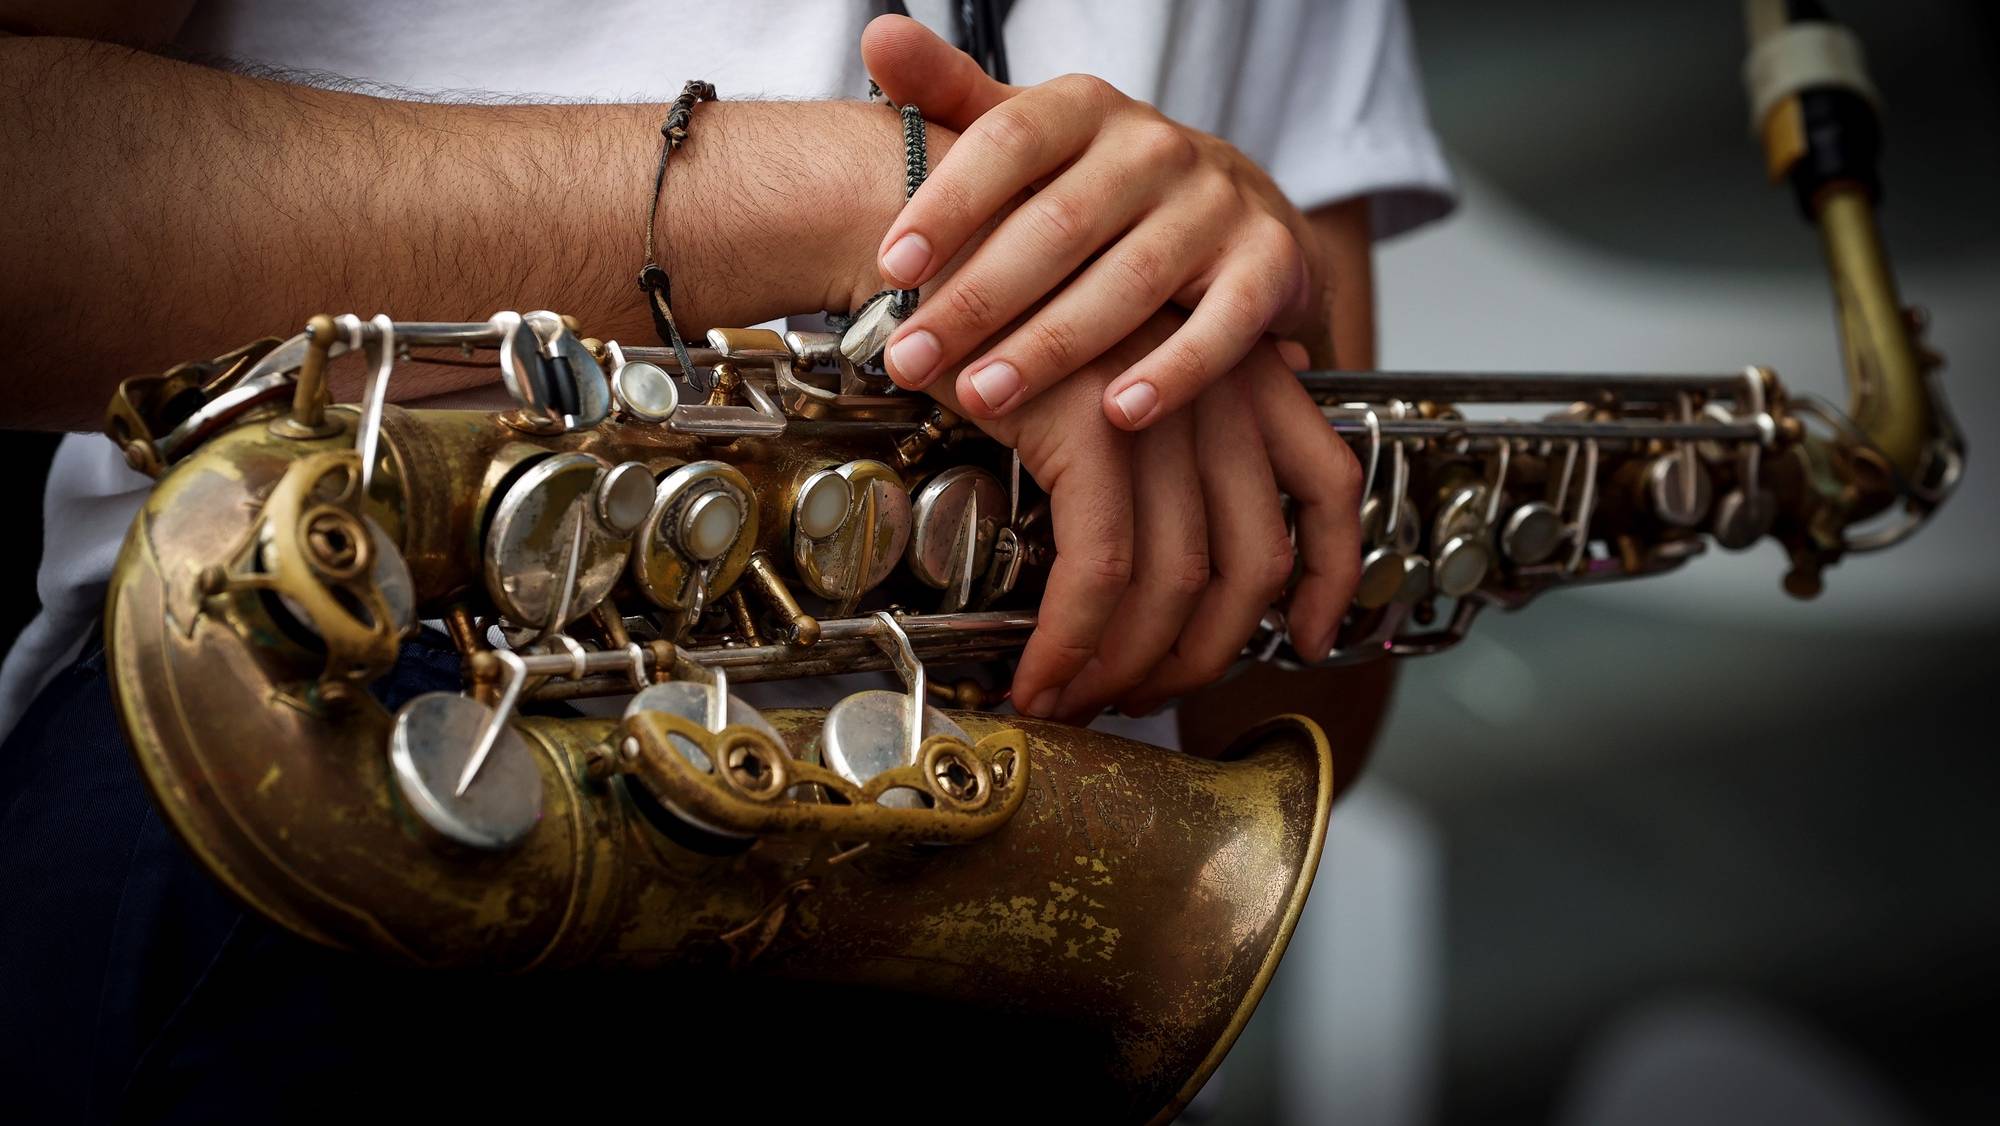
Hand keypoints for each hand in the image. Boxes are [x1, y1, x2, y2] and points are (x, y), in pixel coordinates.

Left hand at [861, 16, 1323, 431]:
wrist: (1240, 212)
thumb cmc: (1106, 185)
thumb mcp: (1036, 134)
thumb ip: (955, 95)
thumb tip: (880, 36)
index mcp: (1088, 108)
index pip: (1009, 142)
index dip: (949, 203)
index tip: (892, 266)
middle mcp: (1157, 148)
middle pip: (1058, 226)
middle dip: (976, 300)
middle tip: (910, 359)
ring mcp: (1218, 206)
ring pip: (1129, 283)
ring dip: (1052, 347)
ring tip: (986, 396)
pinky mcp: (1270, 265)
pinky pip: (1223, 325)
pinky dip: (1175, 371)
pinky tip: (1120, 412)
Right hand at [936, 312, 1360, 721]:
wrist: (942, 247)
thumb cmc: (1019, 308)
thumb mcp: (1126, 350)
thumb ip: (1188, 405)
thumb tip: (1228, 471)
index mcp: (1246, 370)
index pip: (1330, 483)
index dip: (1332, 575)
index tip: (1311, 637)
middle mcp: (1222, 388)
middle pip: (1253, 563)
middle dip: (1203, 654)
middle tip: (1150, 694)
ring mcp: (1163, 409)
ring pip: (1176, 585)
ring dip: (1126, 666)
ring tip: (1080, 697)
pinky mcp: (1093, 432)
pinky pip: (1100, 574)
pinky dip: (1072, 644)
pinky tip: (1043, 675)